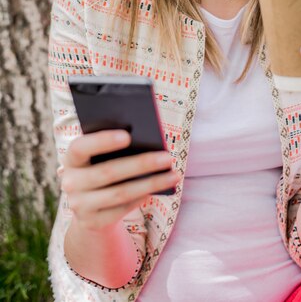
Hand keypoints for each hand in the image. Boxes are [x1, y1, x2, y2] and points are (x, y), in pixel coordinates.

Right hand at [61, 130, 179, 231]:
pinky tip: (160, 187)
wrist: (88, 204)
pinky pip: (122, 209)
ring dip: (150, 183)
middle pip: (108, 172)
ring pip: (120, 193)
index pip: (80, 147)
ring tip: (173, 174)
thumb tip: (145, 139)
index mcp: (71, 158)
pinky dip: (142, 196)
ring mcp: (79, 205)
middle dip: (140, 164)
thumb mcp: (100, 155)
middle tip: (167, 157)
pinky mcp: (93, 222)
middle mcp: (70, 183)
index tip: (128, 135)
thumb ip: (114, 145)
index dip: (102, 141)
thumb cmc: (101, 165)